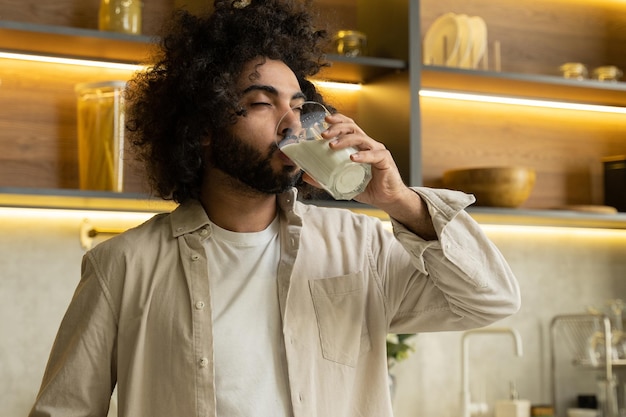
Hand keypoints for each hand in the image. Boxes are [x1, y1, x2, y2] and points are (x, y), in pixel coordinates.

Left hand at [305, 112, 435, 238]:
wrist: (387, 199)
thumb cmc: (368, 188)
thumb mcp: (343, 183)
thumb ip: (326, 179)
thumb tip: (306, 176)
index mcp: (359, 146)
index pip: (349, 126)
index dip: (338, 120)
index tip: (324, 120)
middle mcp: (368, 144)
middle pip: (353, 128)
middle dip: (337, 128)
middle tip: (323, 135)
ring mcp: (377, 151)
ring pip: (361, 138)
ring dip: (345, 140)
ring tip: (332, 146)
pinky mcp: (385, 160)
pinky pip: (374, 155)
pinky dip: (363, 155)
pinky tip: (353, 158)